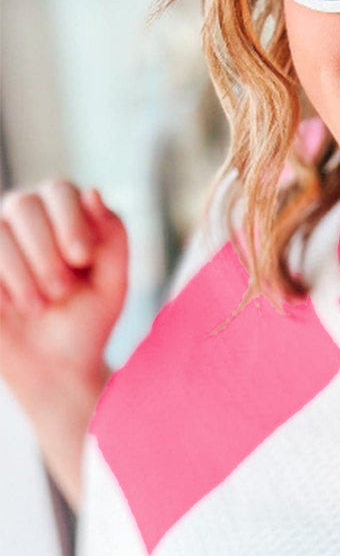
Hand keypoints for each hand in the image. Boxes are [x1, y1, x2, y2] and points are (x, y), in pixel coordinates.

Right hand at [0, 179, 127, 425]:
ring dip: (21, 272)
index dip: (70, 221)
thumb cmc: (86, 321)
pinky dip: (1, 285)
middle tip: (61, 290)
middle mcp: (25, 215)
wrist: (53, 365)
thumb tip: (92, 192)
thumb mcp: (111, 284)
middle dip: (45, 251)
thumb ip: (112, 239)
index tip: (81, 259)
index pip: (60, 190)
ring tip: (39, 306)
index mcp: (63, 214)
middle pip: (24, 204)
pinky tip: (12, 306)